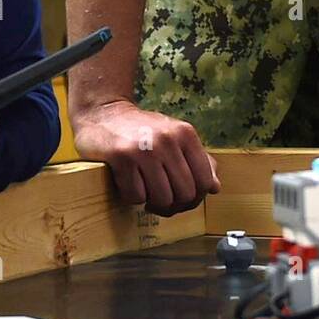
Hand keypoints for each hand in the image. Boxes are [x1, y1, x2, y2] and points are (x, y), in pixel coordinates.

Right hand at [73, 99, 219, 216]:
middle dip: (174, 205)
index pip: (205, 182)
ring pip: (162, 199)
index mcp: (185, 133)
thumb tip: (215, 187)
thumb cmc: (142, 129)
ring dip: (152, 203)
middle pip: (184, 194)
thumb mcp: (175, 136)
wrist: (104, 113)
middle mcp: (167, 139)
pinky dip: (132, 197)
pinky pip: (136, 196)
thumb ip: (198, 160)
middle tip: (161, 200)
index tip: (182, 198)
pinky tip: (129, 183)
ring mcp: (145, 148)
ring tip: (146, 192)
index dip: (196, 198)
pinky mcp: (122, 157)